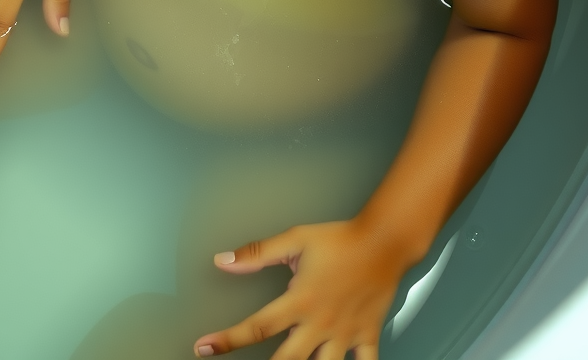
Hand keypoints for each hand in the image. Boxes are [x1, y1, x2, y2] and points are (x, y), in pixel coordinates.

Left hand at [193, 219, 406, 359]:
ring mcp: (344, 333)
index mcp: (299, 300)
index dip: (227, 340)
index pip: (256, 327)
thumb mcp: (295, 239)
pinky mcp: (366, 335)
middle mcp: (319, 323)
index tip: (203, 348)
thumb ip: (258, 253)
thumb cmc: (338, 239)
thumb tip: (222, 260)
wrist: (384, 241)